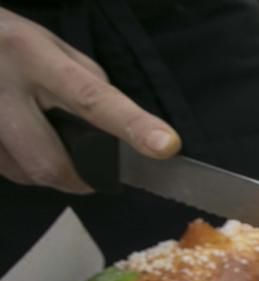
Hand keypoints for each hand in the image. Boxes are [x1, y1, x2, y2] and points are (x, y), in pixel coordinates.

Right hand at [0, 7, 180, 192]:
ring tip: (47, 141)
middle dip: (81, 177)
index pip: (91, 97)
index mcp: (35, 58)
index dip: (131, 125)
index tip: (165, 145)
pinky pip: (10, 173)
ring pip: (29, 174)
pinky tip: (22, 143)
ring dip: (52, 172)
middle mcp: (3, 87)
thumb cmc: (16, 48)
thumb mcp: (56, 52)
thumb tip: (127, 130)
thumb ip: (90, 88)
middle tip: (92, 170)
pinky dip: (27, 169)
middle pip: (52, 161)